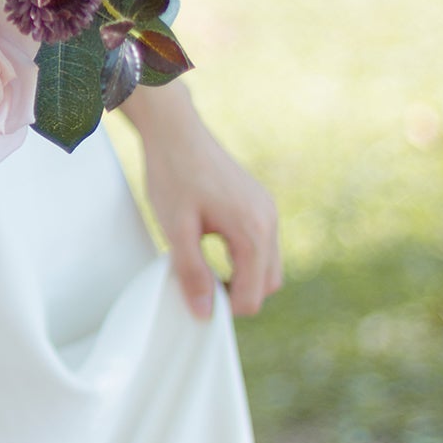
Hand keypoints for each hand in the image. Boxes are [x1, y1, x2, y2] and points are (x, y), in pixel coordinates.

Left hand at [121, 81, 281, 319]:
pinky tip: (212, 245)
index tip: (196, 296)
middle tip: (200, 284)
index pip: (254, 295)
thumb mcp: (175, 230)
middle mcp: (269, 220)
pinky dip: (243, 255)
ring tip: (203, 266)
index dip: (226, 307)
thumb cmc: (173, 174)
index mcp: (253, 230)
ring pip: (267, 263)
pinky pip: (262, 242)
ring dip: (242, 274)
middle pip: (268, 283)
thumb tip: (205, 312)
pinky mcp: (259, 202)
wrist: (175, 130)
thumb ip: (192, 273)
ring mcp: (267, 209)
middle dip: (239, 293)